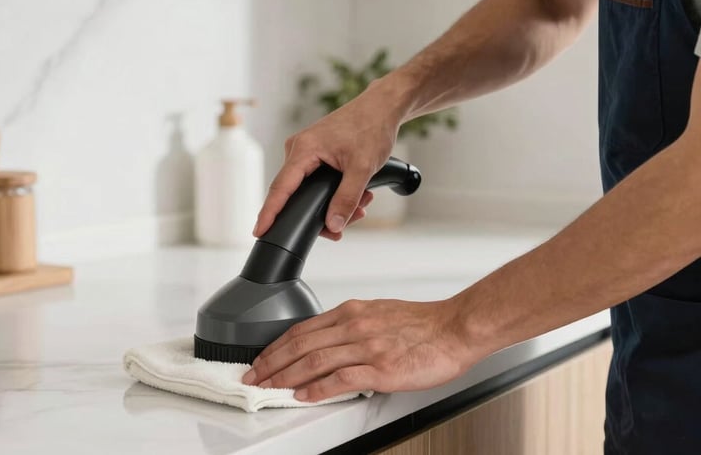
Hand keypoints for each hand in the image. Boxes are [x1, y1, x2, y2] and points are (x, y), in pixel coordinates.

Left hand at [241, 298, 478, 401]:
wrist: (454, 328)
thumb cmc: (422, 324)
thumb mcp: (378, 313)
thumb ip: (352, 326)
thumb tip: (329, 342)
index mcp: (351, 312)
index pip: (301, 329)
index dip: (276, 345)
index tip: (262, 358)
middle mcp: (354, 326)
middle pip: (300, 345)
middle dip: (270, 363)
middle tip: (253, 377)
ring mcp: (366, 347)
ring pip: (313, 361)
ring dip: (284, 376)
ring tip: (268, 388)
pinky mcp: (380, 368)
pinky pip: (339, 379)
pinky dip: (317, 389)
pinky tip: (303, 395)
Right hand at [253, 81, 402, 240]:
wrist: (381, 107)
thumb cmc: (372, 128)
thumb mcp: (362, 168)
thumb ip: (347, 198)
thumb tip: (333, 225)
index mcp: (304, 149)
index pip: (280, 188)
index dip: (269, 213)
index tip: (260, 232)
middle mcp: (299, 149)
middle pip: (296, 194)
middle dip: (320, 214)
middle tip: (344, 227)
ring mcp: (306, 152)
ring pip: (309, 190)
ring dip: (333, 203)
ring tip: (360, 206)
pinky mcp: (315, 154)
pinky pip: (316, 181)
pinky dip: (334, 192)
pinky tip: (357, 196)